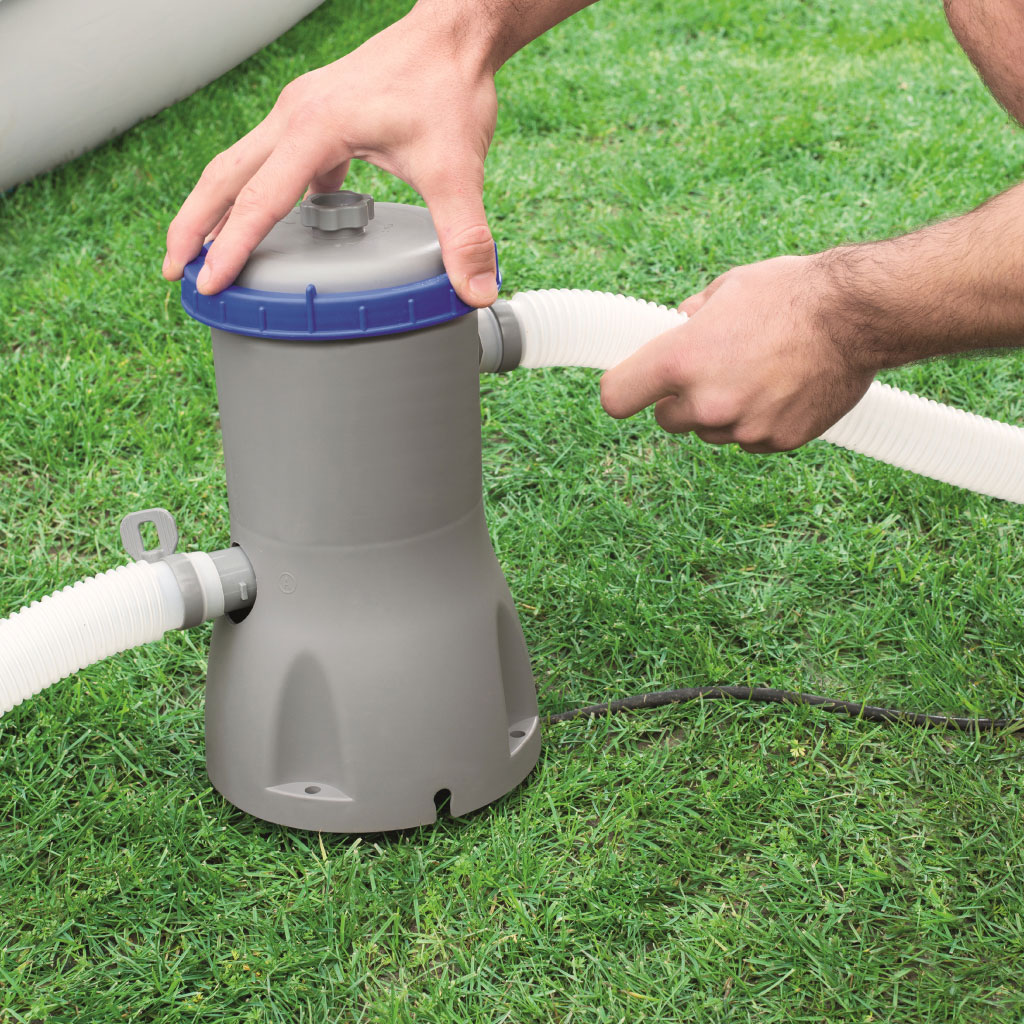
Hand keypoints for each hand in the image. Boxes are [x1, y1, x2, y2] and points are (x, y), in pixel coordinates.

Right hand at [162, 9, 499, 305]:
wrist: (454, 36)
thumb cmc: (448, 88)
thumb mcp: (459, 171)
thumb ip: (465, 234)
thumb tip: (474, 290)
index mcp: (316, 127)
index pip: (260, 198)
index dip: (232, 247)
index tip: (206, 283)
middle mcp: (294, 115)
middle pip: (224, 176)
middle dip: (194, 226)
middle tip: (176, 274)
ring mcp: (300, 114)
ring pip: (240, 164)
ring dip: (216, 208)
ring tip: (205, 253)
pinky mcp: (315, 118)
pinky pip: (271, 160)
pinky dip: (258, 194)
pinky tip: (270, 225)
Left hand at [599, 255, 876, 452]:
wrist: (858, 315)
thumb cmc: (791, 293)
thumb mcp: (728, 288)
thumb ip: (693, 316)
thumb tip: (677, 326)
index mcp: (681, 360)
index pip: (617, 396)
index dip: (622, 390)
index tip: (631, 387)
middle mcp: (706, 402)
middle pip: (667, 420)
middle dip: (681, 400)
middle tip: (712, 371)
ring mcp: (742, 427)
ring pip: (711, 432)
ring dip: (723, 412)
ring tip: (758, 373)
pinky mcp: (777, 441)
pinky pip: (750, 440)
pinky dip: (759, 422)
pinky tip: (783, 390)